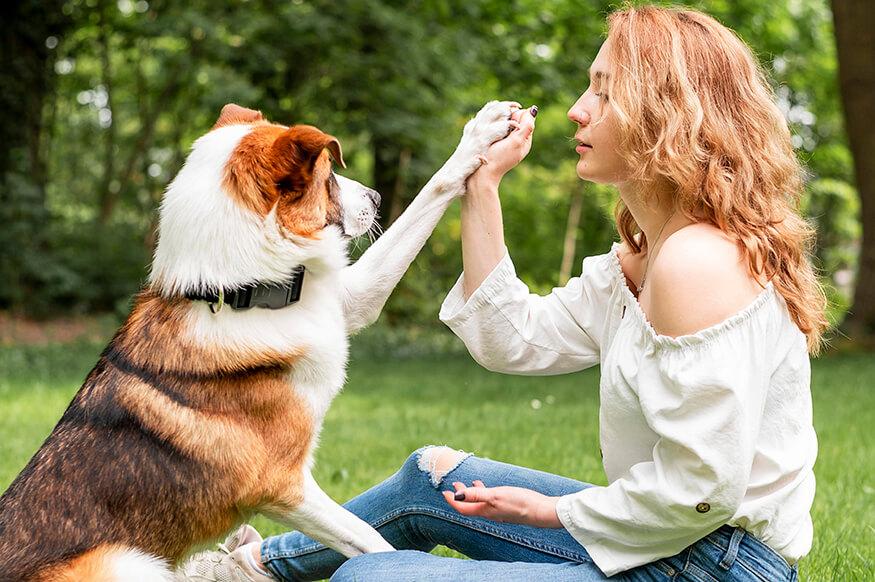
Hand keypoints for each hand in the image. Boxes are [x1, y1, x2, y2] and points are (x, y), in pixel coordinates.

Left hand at [442, 480, 562, 528]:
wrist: (540, 511)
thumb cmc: (518, 503)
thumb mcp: (495, 495)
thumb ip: (476, 494)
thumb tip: (457, 495)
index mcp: (485, 511)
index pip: (463, 508)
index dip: (453, 501)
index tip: (445, 492)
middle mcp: (490, 513)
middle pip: (470, 506)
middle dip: (461, 495)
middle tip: (455, 483)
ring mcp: (499, 512)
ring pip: (481, 503)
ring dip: (473, 493)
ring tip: (471, 483)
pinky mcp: (508, 508)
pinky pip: (491, 502)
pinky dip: (486, 494)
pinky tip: (491, 488)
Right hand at [468, 105, 535, 189]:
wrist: (481, 174)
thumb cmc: (499, 158)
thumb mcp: (516, 142)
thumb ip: (526, 126)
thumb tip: (533, 110)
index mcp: (525, 139)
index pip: (525, 117)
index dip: (516, 116)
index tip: (508, 124)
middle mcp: (516, 139)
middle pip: (514, 119)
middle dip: (506, 119)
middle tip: (499, 131)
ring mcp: (505, 141)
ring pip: (504, 122)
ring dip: (498, 123)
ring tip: (493, 135)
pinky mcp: (494, 143)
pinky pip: (495, 128)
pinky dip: (492, 128)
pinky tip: (487, 135)